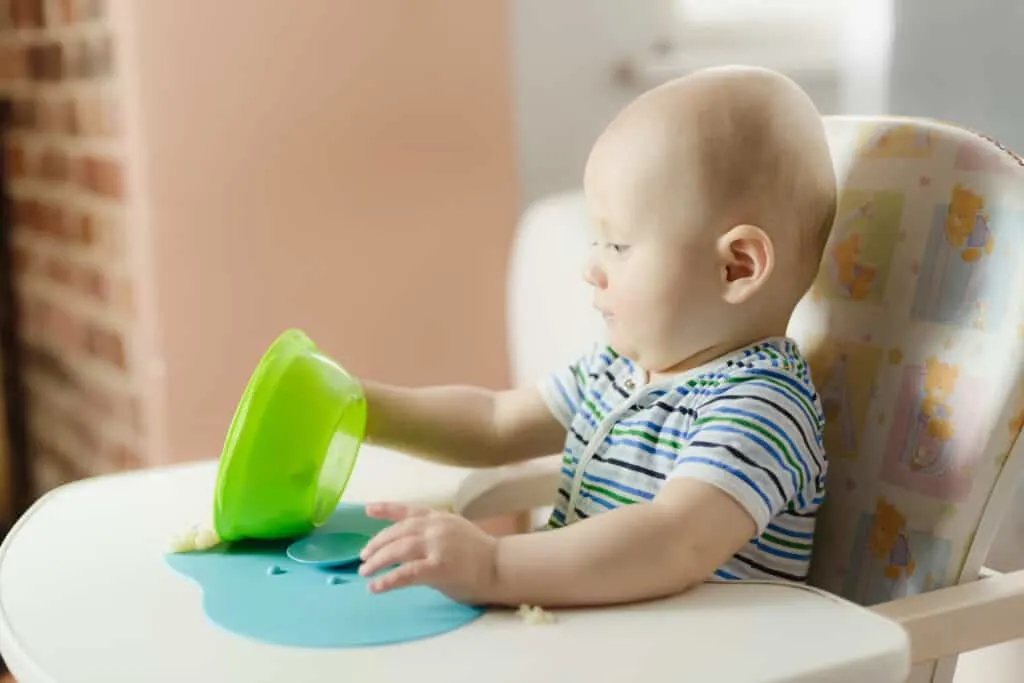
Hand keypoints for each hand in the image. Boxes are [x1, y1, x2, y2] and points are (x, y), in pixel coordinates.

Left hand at [358, 503, 498, 604]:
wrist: (502, 567)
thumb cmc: (480, 554)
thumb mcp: (456, 532)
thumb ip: (433, 534)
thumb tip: (408, 546)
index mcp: (439, 517)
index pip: (408, 510)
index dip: (386, 509)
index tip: (368, 510)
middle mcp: (436, 527)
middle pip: (398, 532)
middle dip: (377, 544)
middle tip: (363, 556)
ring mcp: (437, 546)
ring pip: (398, 549)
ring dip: (378, 560)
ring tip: (365, 571)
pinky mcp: (438, 567)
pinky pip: (406, 573)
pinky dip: (388, 580)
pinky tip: (375, 586)